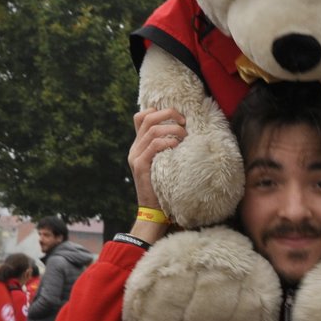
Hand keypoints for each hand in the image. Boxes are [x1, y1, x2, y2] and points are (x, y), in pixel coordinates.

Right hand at [128, 108, 186, 241]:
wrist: (153, 210)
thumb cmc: (165, 185)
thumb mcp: (164, 162)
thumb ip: (167, 148)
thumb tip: (185, 132)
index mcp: (139, 145)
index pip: (141, 117)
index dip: (158, 111)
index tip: (177, 117)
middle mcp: (135, 148)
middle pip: (147, 118)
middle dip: (168, 114)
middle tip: (184, 122)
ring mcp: (135, 156)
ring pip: (152, 130)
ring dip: (172, 129)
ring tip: (184, 136)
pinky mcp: (140, 166)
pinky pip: (153, 145)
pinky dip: (167, 142)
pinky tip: (177, 145)